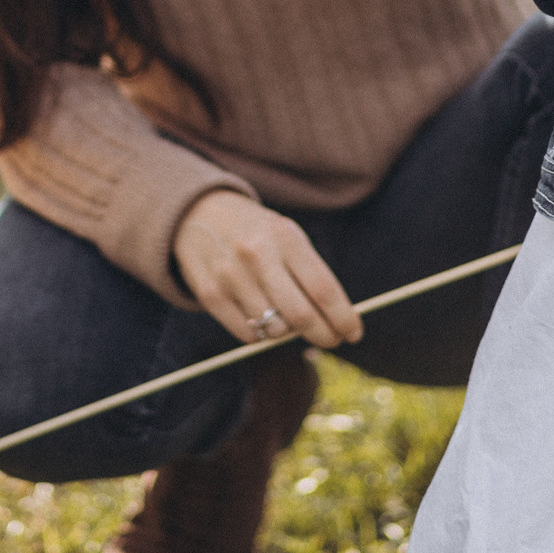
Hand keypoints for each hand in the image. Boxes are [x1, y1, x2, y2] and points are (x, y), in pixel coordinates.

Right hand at [173, 190, 362, 349]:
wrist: (199, 213)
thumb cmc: (257, 232)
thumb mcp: (287, 237)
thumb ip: (312, 274)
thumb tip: (337, 322)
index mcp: (285, 237)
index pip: (324, 289)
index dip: (344, 318)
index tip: (354, 333)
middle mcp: (257, 255)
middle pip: (302, 316)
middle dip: (324, 335)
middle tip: (331, 339)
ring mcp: (231, 275)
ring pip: (274, 330)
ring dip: (287, 332)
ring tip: (284, 316)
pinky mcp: (210, 294)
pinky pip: (247, 334)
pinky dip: (260, 334)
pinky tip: (258, 315)